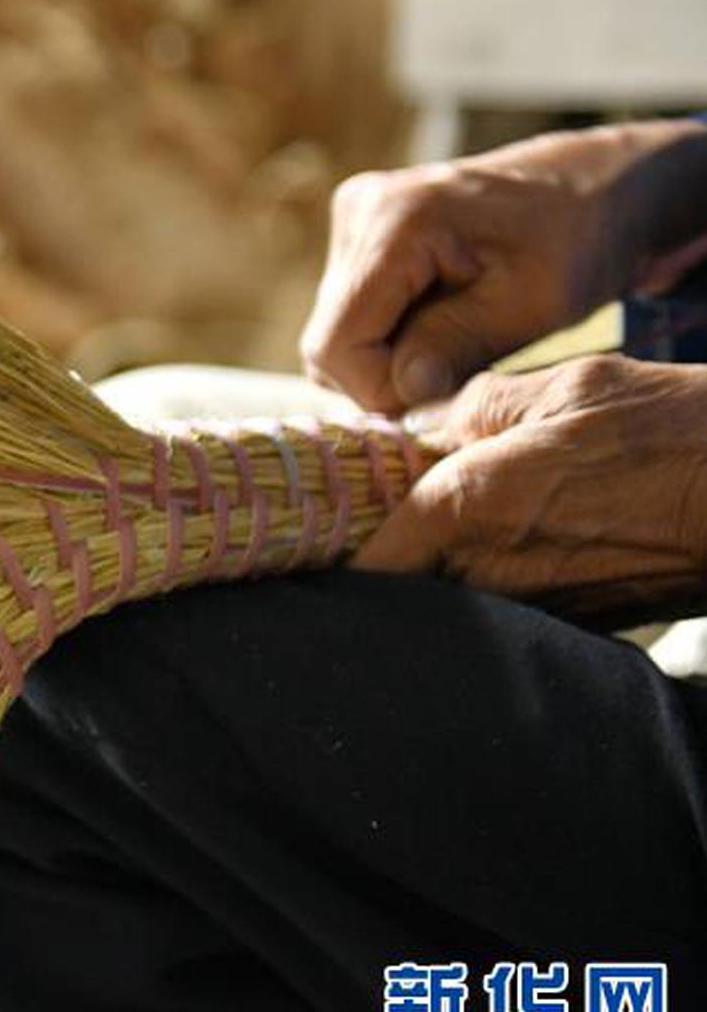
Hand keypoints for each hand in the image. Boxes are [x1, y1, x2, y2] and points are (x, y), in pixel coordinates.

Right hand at [301, 120, 706, 414]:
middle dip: (386, 375)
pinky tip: (438, 322)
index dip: (378, 388)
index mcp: (397, 221)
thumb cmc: (574, 242)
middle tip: (456, 371)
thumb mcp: (532, 305)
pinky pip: (347, 316)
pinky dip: (388, 338)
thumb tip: (397, 395)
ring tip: (455, 340)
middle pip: (328, 342)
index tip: (442, 394)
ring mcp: (352, 220)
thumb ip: (457, 345)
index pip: (336, 343)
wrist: (587, 190)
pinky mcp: (355, 234)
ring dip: (387, 360)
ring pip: (333, 335)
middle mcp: (358, 213)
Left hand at [354, 355, 706, 622]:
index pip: (362, 560)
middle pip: (400, 587)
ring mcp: (533, 609)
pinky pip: (509, 610)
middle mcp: (486, 574)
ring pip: (453, 602)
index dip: (341, 547)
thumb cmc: (674, 430)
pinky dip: (499, 587)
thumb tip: (422, 423)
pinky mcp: (579, 625)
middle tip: (396, 519)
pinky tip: (528, 547)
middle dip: (390, 558)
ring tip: (473, 528)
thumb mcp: (568, 386)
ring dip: (445, 572)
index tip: (338, 525)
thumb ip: (478, 407)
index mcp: (465, 509)